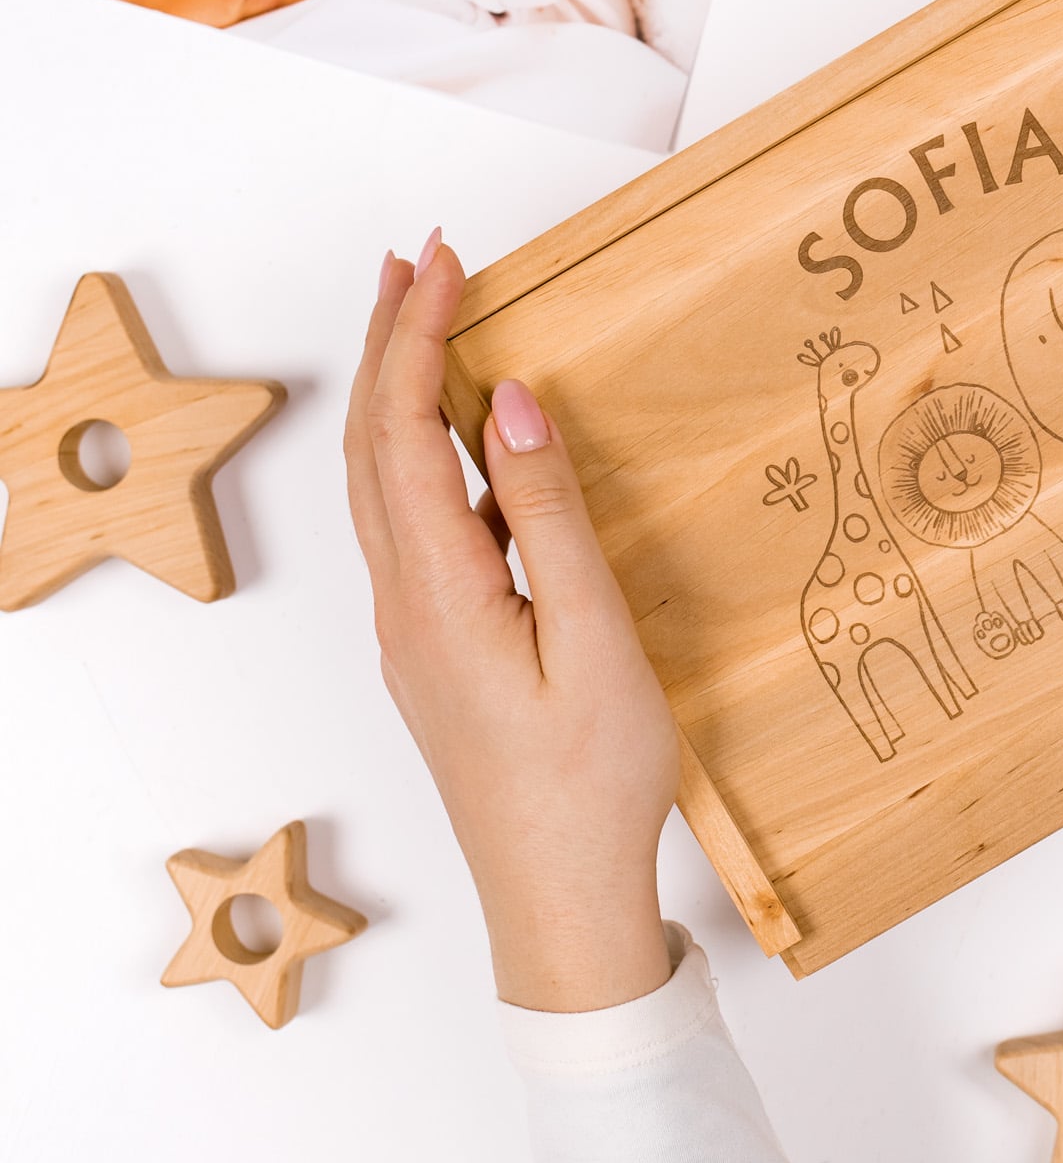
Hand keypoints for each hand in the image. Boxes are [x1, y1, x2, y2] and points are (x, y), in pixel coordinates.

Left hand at [345, 232, 680, 1010]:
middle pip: (370, 448)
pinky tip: (464, 449)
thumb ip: (547, 516)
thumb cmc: (592, 784)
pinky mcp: (437, 653)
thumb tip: (506, 405)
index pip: (400, 433)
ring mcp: (413, 634)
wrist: (561, 902)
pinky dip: (422, 458)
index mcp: (438, 595)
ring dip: (397, 397)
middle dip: (388, 343)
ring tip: (428, 325)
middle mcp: (404, 607)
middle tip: (421, 263)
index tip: (444, 260)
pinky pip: (412, 528)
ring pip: (382, 487)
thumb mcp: (592, 639)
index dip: (414, 336)